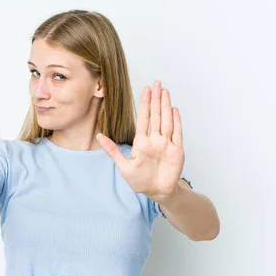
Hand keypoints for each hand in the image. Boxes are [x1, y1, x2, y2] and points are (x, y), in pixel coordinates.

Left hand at [96, 80, 184, 203]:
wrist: (157, 192)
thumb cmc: (140, 181)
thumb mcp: (123, 166)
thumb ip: (113, 151)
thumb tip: (99, 136)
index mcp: (141, 142)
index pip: (143, 118)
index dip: (144, 104)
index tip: (145, 89)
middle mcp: (154, 140)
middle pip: (155, 115)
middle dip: (156, 99)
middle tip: (156, 83)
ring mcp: (166, 144)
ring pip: (166, 121)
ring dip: (166, 106)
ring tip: (165, 91)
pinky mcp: (177, 151)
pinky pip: (177, 133)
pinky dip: (176, 122)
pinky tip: (174, 110)